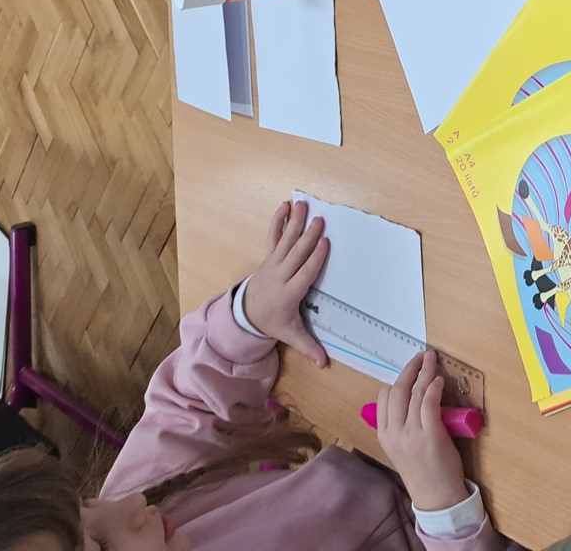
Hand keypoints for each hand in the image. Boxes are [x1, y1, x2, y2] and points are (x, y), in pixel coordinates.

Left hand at [241, 199, 329, 367]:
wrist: (245, 314)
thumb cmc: (272, 321)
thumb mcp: (289, 334)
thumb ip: (308, 347)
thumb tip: (325, 364)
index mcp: (289, 294)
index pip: (305, 274)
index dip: (315, 258)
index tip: (326, 243)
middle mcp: (280, 276)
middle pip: (296, 254)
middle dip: (308, 237)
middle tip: (320, 220)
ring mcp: (272, 264)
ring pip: (285, 242)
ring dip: (295, 223)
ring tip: (303, 205)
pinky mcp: (267, 258)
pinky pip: (272, 237)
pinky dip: (277, 221)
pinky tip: (284, 206)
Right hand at [376, 351, 467, 513]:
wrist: (435, 496)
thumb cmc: (421, 470)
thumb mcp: (400, 447)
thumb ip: (399, 425)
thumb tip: (408, 400)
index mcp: (384, 435)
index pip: (383, 398)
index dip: (397, 379)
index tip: (409, 369)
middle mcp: (394, 432)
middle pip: (397, 391)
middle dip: (410, 369)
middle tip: (422, 356)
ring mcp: (411, 434)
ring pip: (414, 394)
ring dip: (425, 372)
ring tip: (432, 360)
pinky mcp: (431, 435)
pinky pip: (429, 404)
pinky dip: (433, 388)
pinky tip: (438, 380)